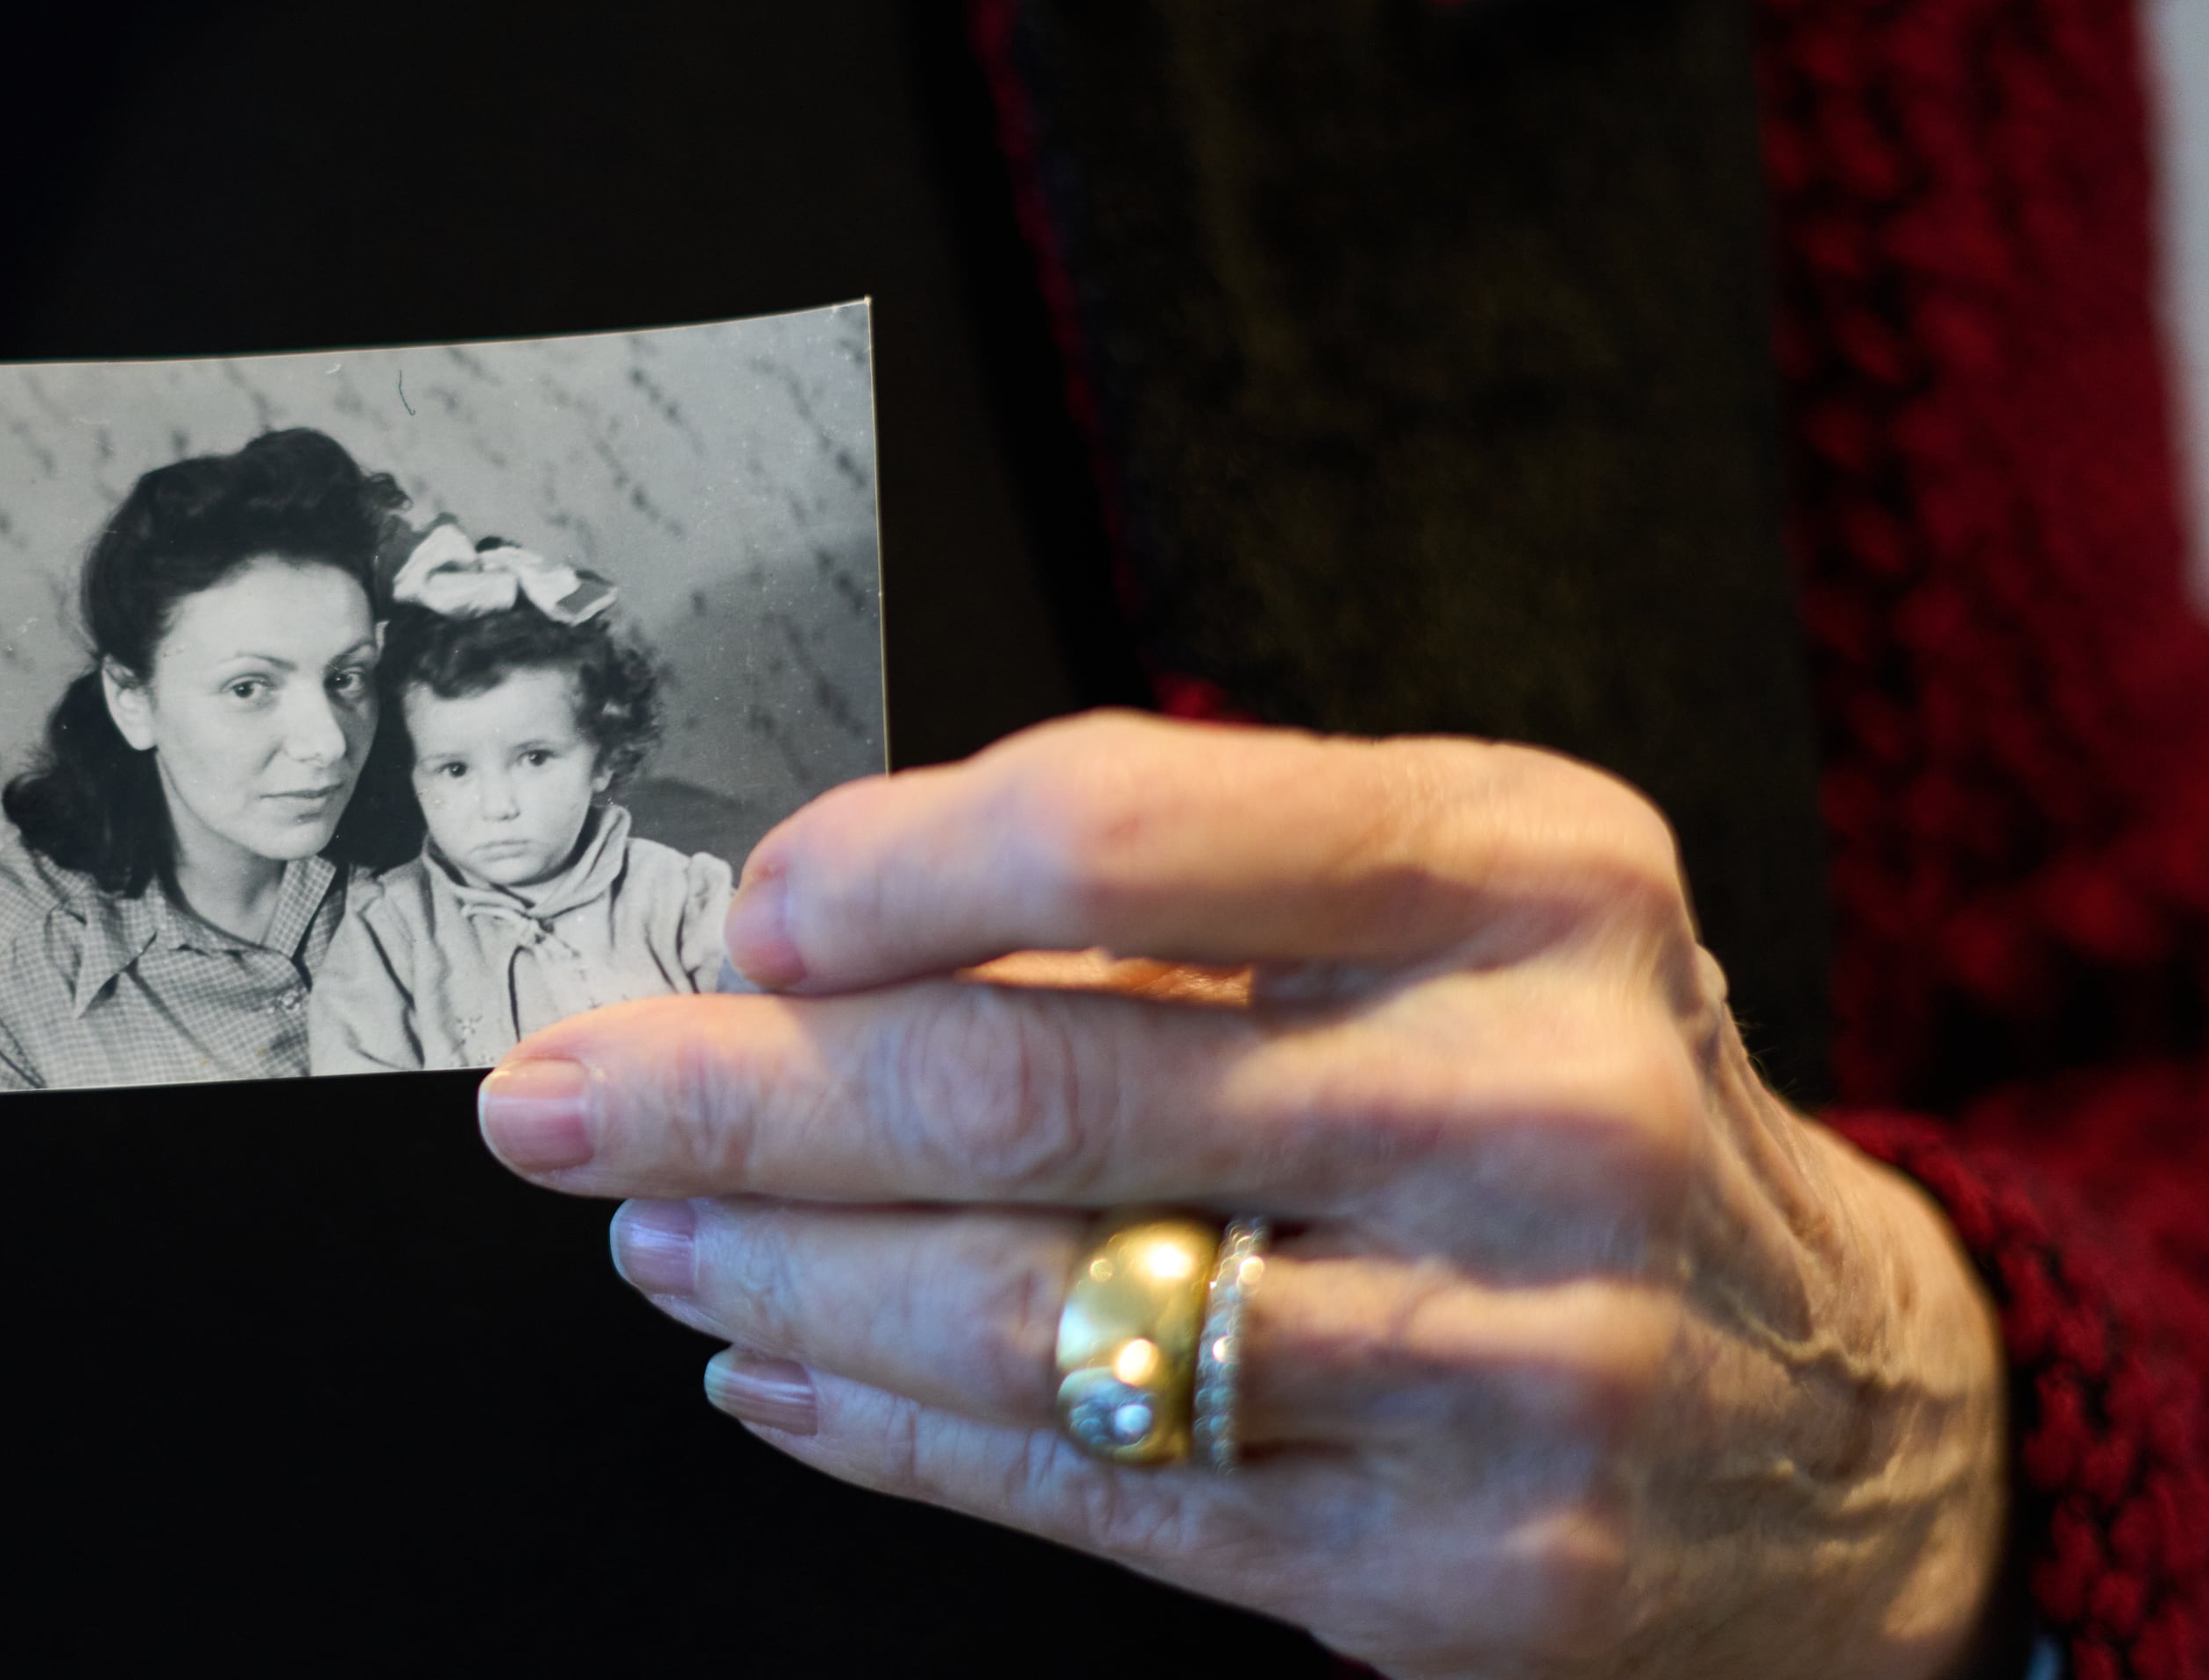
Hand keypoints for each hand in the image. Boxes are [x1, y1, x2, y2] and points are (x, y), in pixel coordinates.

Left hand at [476, 712, 2007, 1679]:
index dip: (884, 871)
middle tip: (552, 1090)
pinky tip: (770, 1364)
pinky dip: (887, 1425)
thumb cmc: (1578, 1090)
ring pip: (1028, 1317)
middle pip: (1023, 1091)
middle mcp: (1525, 1105)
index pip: (1117, 831)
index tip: (750, 913)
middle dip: (730, 1093)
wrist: (1849, 1411)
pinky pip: (1088, 1497)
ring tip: (643, 1224)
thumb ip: (1195, 885)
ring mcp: (1498, 1361)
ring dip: (775, 1271)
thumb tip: (825, 935)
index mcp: (1524, 878)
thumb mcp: (1471, 906)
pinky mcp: (1450, 1572)